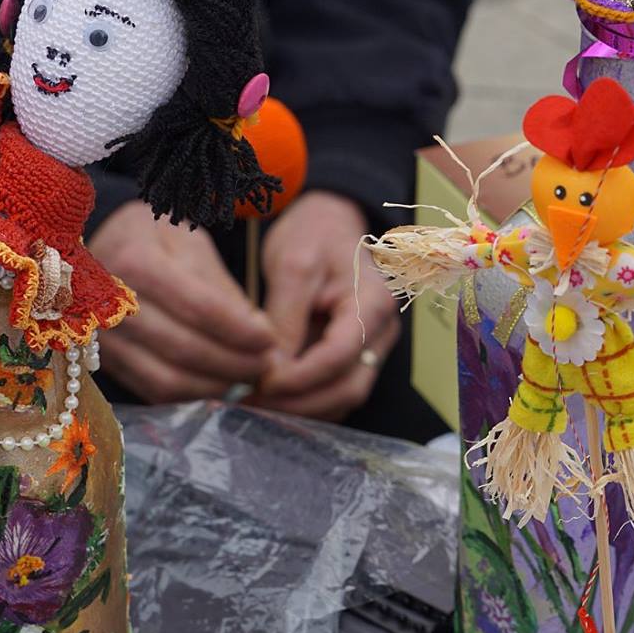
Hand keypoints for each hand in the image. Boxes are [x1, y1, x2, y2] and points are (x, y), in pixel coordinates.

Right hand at [89, 202, 276, 402]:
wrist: (96, 251)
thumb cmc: (151, 240)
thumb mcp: (188, 242)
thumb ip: (219, 285)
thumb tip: (257, 330)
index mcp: (136, 260)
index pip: (199, 307)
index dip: (240, 330)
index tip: (270, 339)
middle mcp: (108, 304)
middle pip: (184, 349)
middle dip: (235, 363)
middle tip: (266, 365)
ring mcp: (101, 339)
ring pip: (167, 380)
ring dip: (215, 385)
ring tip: (247, 376)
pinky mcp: (104, 363)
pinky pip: (152, 391)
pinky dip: (191, 396)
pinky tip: (217, 384)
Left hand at [252, 190, 398, 420]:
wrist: (332, 224)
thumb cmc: (314, 235)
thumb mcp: (291, 266)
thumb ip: (284, 320)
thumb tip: (270, 371)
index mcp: (372, 304)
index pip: (341, 355)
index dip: (301, 378)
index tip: (261, 384)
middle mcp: (382, 332)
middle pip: (349, 387)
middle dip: (300, 403)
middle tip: (251, 404)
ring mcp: (373, 347)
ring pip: (344, 397)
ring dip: (302, 409)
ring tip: (256, 406)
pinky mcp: (357, 356)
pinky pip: (337, 391)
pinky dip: (307, 402)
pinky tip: (272, 400)